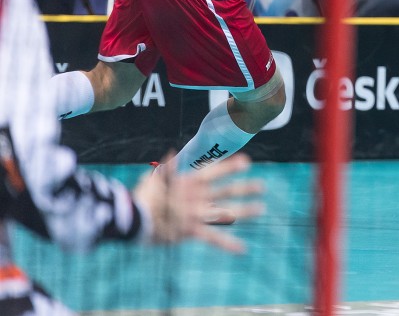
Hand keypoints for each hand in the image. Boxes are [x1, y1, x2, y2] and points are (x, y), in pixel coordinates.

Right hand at [133, 154, 263, 253]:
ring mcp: (196, 213)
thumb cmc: (142, 197)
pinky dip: (228, 244)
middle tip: (262, 186)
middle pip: (226, 191)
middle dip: (245, 188)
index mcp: (188, 181)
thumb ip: (167, 168)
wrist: (132, 218)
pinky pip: (213, 238)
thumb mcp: (155, 178)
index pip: (214, 171)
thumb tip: (170, 153)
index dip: (231, 167)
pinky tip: (242, 249)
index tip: (247, 162)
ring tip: (261, 208)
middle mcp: (197, 196)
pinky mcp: (192, 231)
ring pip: (225, 211)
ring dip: (245, 210)